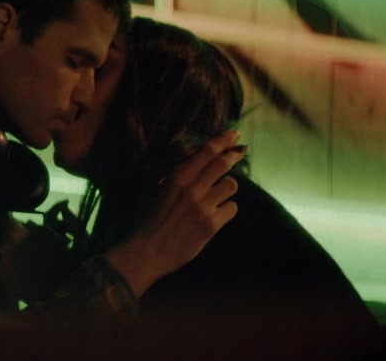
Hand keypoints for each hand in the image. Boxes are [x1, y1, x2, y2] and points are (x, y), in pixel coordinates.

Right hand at [105, 130, 243, 296]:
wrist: (148, 251)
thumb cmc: (146, 218)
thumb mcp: (150, 186)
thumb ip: (168, 168)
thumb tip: (187, 153)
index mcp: (177, 176)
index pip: (206, 151)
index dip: (223, 140)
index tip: (234, 133)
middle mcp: (193, 189)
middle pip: (223, 164)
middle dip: (234, 155)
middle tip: (239, 152)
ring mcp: (204, 207)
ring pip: (231, 186)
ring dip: (226, 186)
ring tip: (216, 192)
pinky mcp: (212, 225)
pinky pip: (231, 208)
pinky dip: (226, 208)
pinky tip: (216, 212)